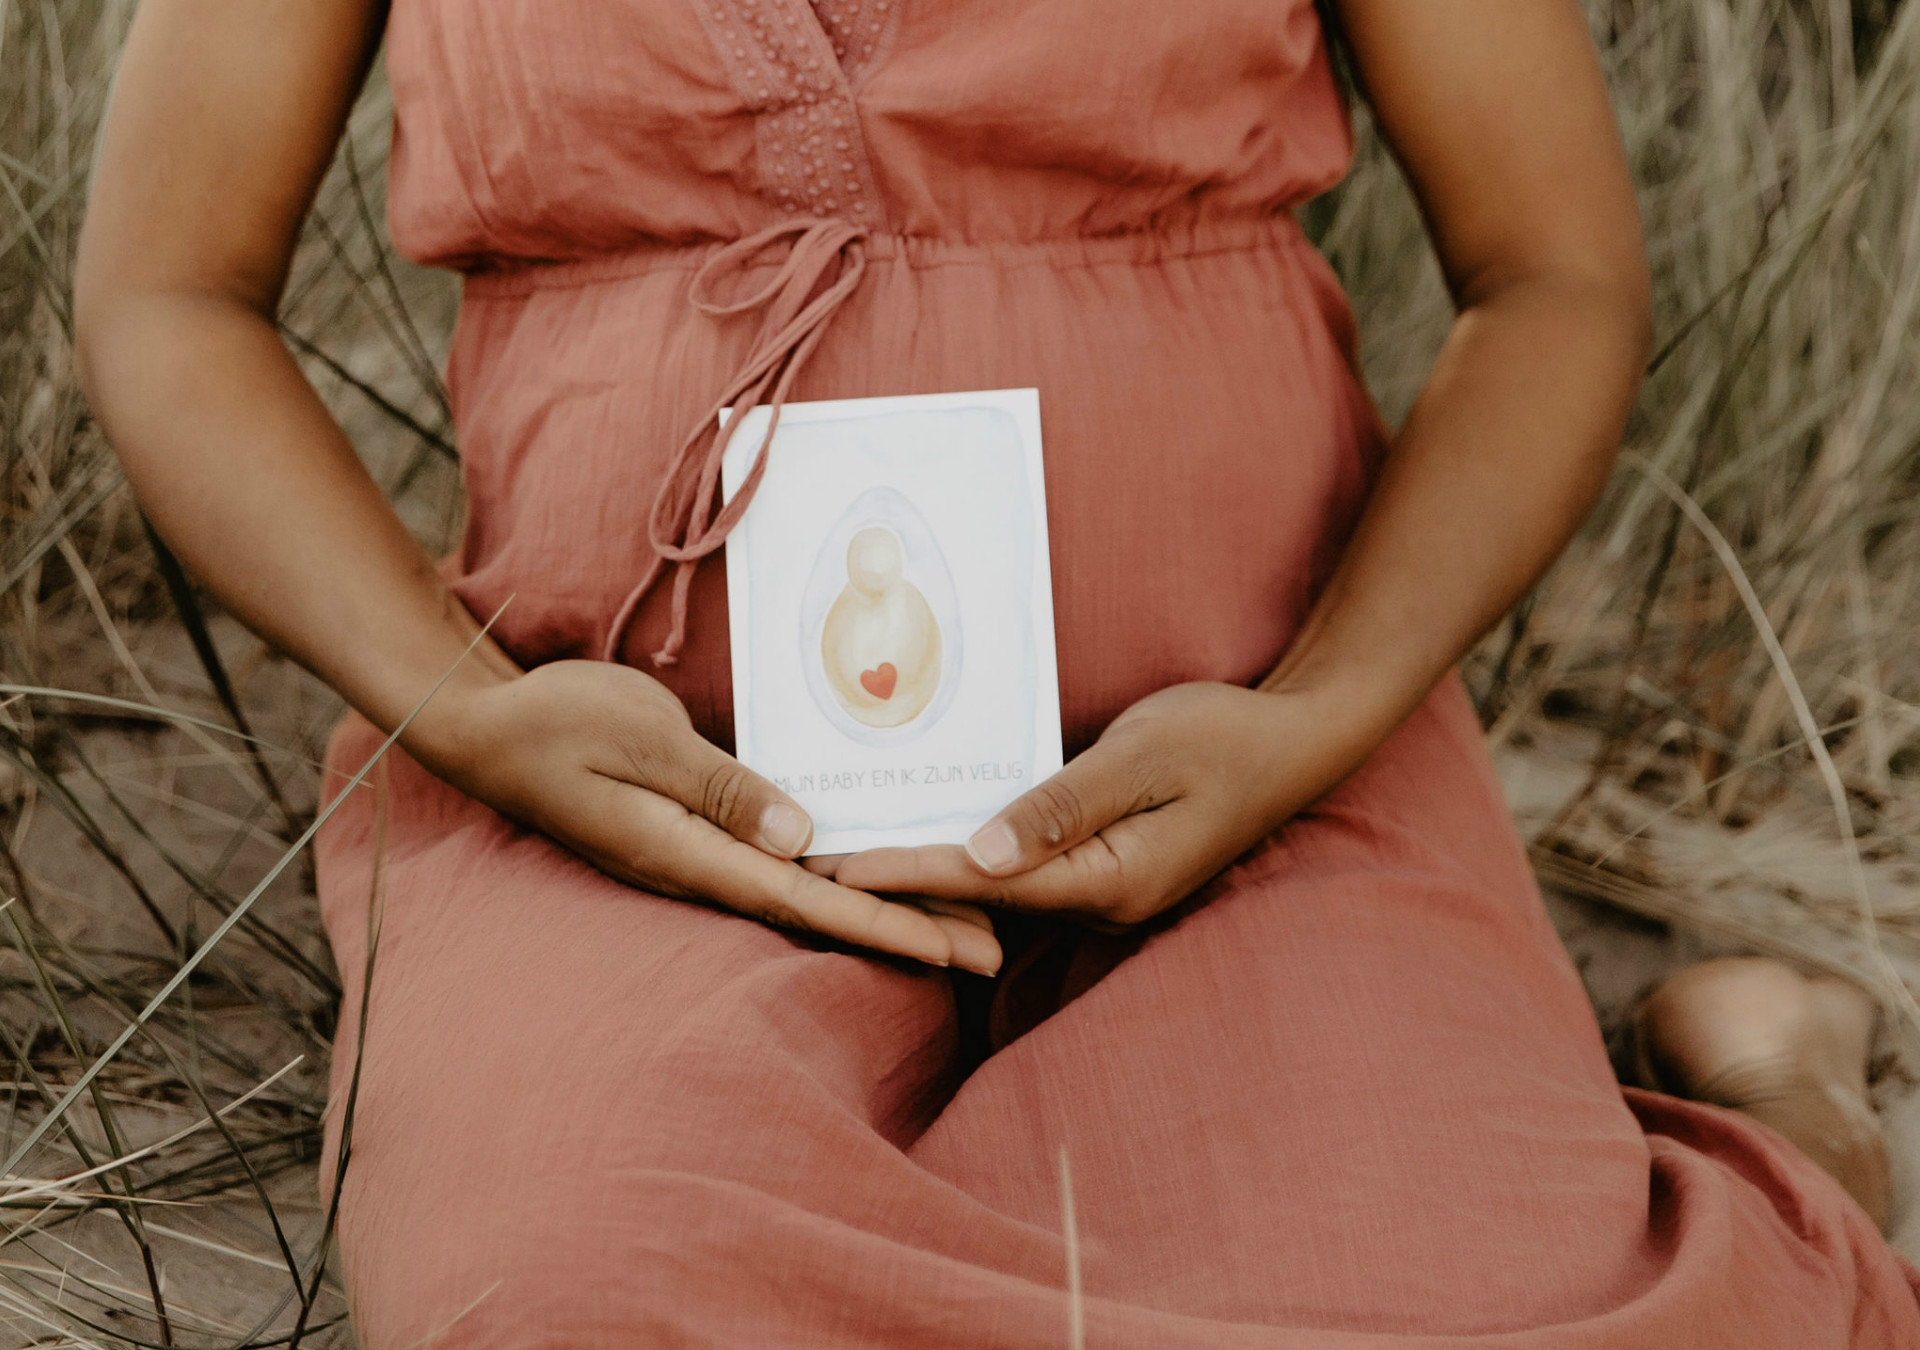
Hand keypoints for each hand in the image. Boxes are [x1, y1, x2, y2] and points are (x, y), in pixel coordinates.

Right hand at [405, 659, 1001, 973]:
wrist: (490, 727)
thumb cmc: (557, 723)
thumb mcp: (640, 739)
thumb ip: (719, 787)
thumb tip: (799, 836)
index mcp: (689, 854)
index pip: (807, 900)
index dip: (886, 925)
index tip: (953, 946)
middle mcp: (701, 866)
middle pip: (823, 909)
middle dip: (910, 930)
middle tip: (996, 950)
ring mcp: (698, 853)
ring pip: (807, 890)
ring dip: (883, 905)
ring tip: (961, 919)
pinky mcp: (697, 830)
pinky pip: (780, 860)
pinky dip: (837, 870)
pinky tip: (874, 865)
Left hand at [835, 682, 1368, 928]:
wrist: (1295, 740)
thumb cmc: (1224, 738)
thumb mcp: (1143, 758)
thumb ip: (1062, 805)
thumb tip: (982, 856)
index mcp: (1113, 880)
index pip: (987, 881)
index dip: (908, 873)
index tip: (838, 872)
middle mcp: (1105, 901)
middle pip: (984, 900)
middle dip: (902, 886)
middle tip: (813, 870)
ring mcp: (1108, 891)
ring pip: (1000, 891)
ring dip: (931, 876)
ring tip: (848, 859)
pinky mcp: (1107, 869)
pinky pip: (1026, 870)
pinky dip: (972, 858)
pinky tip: (929, 837)